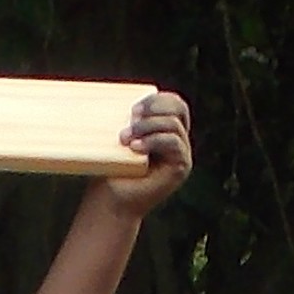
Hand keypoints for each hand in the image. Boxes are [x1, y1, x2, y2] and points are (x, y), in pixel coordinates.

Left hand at [108, 87, 194, 209]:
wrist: (112, 200)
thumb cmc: (112, 169)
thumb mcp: (119, 136)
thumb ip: (128, 117)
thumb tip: (116, 93)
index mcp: (165, 128)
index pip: (172, 102)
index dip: (156, 99)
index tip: (132, 108)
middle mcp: (178, 139)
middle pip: (178, 108)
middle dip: (154, 108)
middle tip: (131, 118)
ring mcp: (182, 153)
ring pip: (173, 124)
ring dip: (148, 127)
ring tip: (125, 139)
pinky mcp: (182, 166)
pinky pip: (173, 142)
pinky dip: (153, 141)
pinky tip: (135, 148)